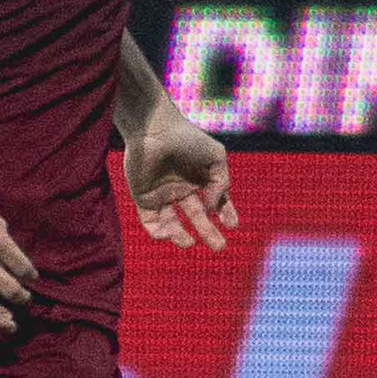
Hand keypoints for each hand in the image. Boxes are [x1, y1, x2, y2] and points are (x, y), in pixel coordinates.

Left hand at [122, 107, 236, 249]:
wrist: (155, 130)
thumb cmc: (186, 139)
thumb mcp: (215, 157)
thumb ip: (221, 183)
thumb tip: (213, 209)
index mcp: (199, 178)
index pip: (215, 201)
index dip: (226, 213)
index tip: (233, 225)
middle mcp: (181, 188)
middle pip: (197, 217)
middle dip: (209, 233)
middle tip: (220, 247)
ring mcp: (162, 194)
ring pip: (172, 223)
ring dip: (180, 236)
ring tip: (190, 242)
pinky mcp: (144, 198)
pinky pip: (151, 222)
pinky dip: (160, 232)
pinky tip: (170, 232)